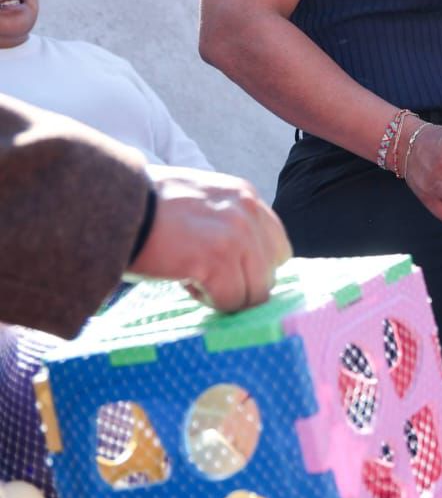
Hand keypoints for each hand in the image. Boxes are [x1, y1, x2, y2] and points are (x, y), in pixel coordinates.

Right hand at [130, 166, 292, 312]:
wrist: (108, 206)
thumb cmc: (145, 208)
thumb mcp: (200, 201)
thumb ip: (228, 221)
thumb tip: (247, 260)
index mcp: (246, 196)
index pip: (277, 247)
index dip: (254, 267)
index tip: (225, 271)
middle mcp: (248, 212)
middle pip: (271, 272)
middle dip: (242, 284)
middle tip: (206, 278)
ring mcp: (236, 236)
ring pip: (255, 291)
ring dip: (226, 295)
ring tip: (193, 279)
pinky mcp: (217, 260)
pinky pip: (231, 300)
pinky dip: (209, 301)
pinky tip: (185, 283)